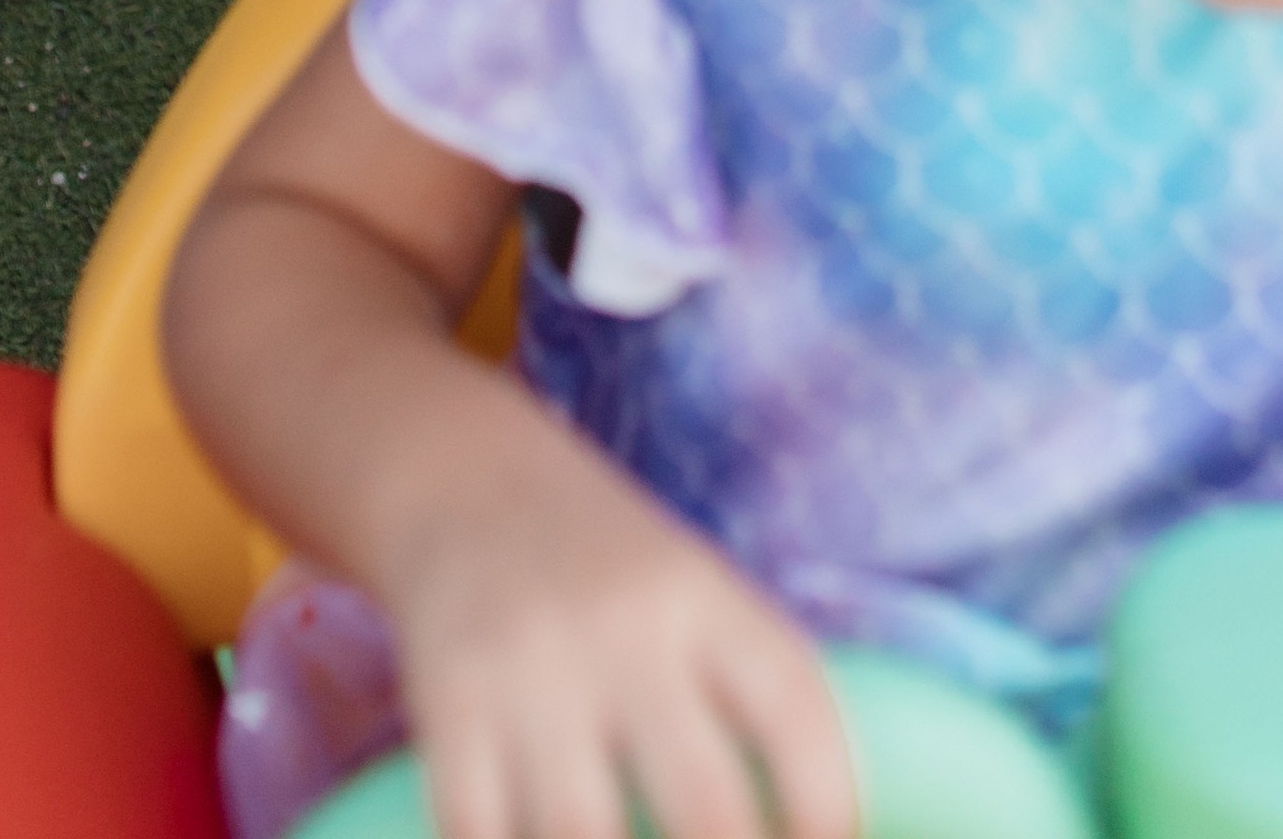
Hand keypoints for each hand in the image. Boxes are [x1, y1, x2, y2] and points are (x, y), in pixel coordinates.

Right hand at [388, 451, 853, 838]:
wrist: (463, 479)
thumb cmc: (607, 572)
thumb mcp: (692, 595)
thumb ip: (745, 704)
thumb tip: (810, 834)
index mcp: (703, 598)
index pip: (797, 712)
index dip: (832, 809)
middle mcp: (624, 630)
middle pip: (706, 809)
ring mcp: (531, 672)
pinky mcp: (450, 706)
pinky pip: (479, 831)